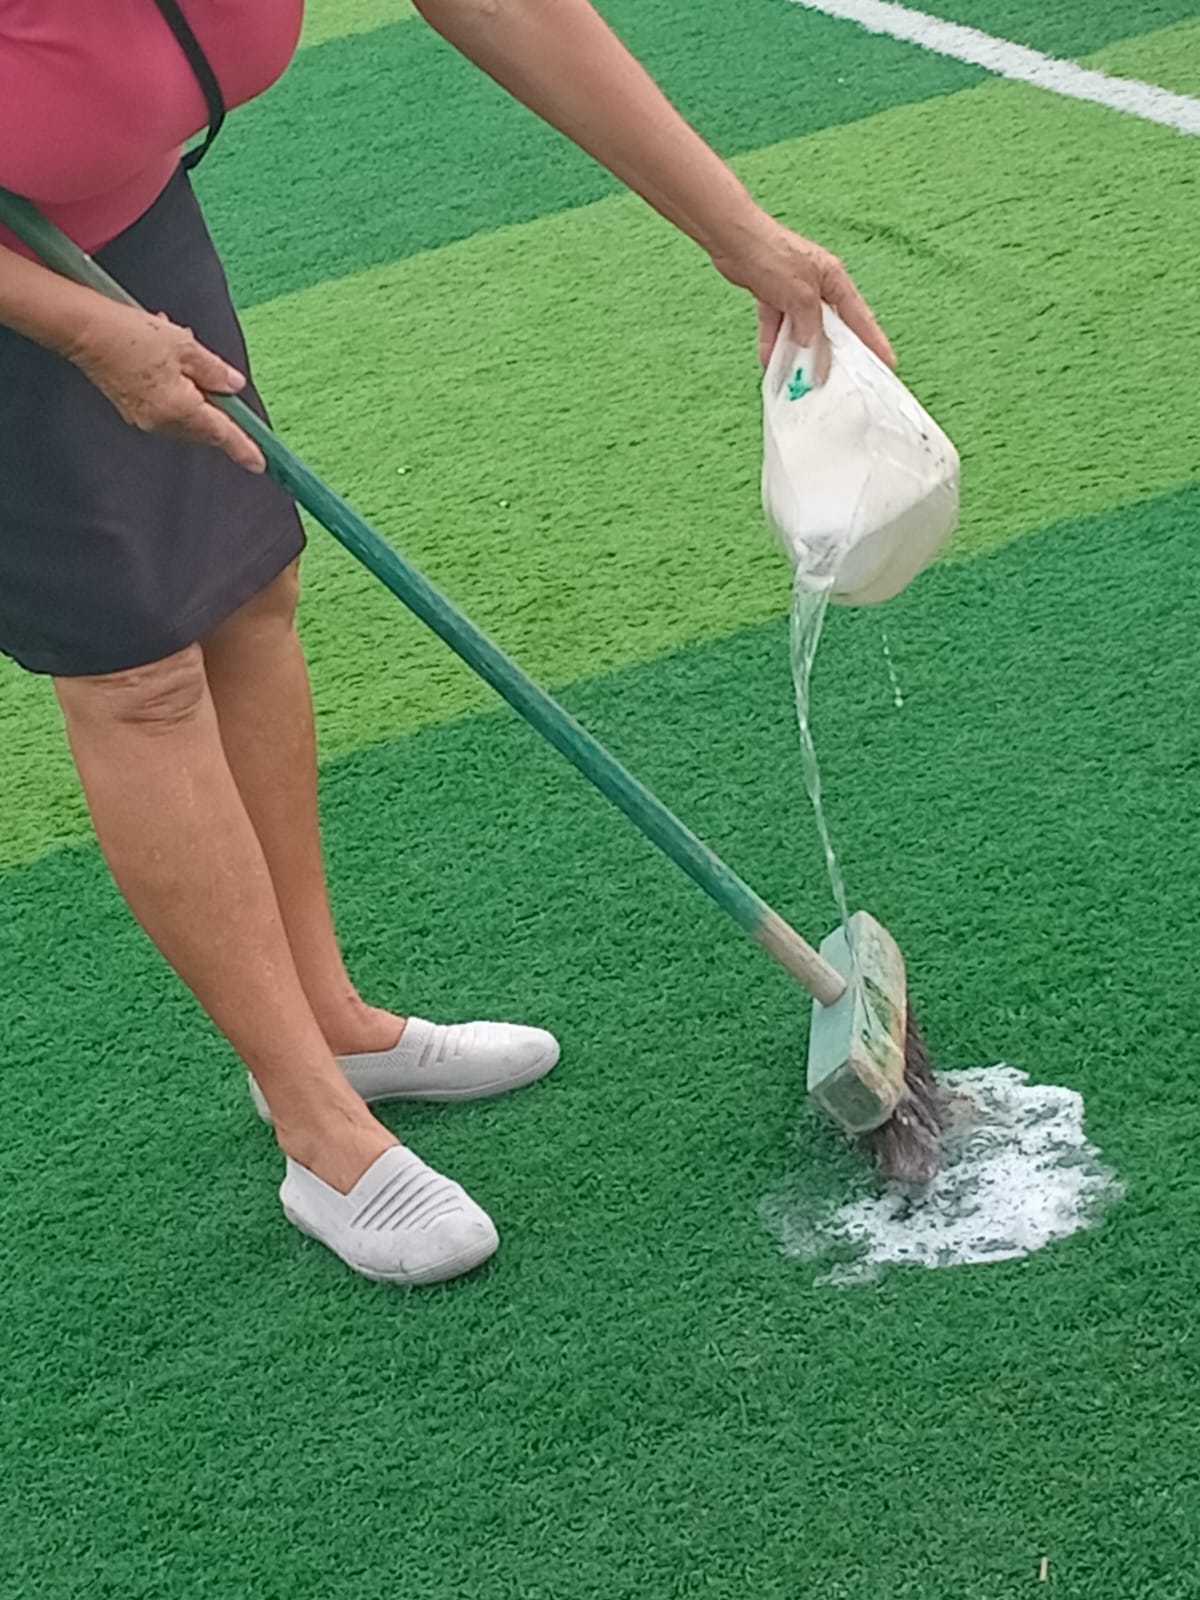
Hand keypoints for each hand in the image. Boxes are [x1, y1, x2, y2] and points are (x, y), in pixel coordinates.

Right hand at [64, 302, 265, 471]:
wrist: (82, 330)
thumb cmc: (132, 334)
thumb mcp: (185, 346)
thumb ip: (214, 371)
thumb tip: (235, 386)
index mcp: (181, 409)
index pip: (221, 433)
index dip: (243, 447)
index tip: (260, 464)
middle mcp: (163, 422)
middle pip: (203, 427)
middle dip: (217, 410)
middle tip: (222, 385)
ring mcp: (144, 419)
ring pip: (185, 418)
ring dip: (195, 396)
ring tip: (186, 357)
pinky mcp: (131, 410)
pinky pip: (166, 408)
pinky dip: (176, 392)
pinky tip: (168, 363)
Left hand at [710, 212, 895, 375]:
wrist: (733, 239)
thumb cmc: (773, 256)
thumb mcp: (800, 295)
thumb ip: (810, 324)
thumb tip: (815, 348)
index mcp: (834, 279)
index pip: (860, 317)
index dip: (874, 341)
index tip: (887, 363)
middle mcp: (818, 285)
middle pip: (830, 326)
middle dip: (832, 353)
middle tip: (839, 379)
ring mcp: (794, 290)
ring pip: (802, 329)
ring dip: (799, 353)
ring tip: (801, 379)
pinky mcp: (771, 294)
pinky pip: (777, 325)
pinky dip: (773, 343)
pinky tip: (771, 364)